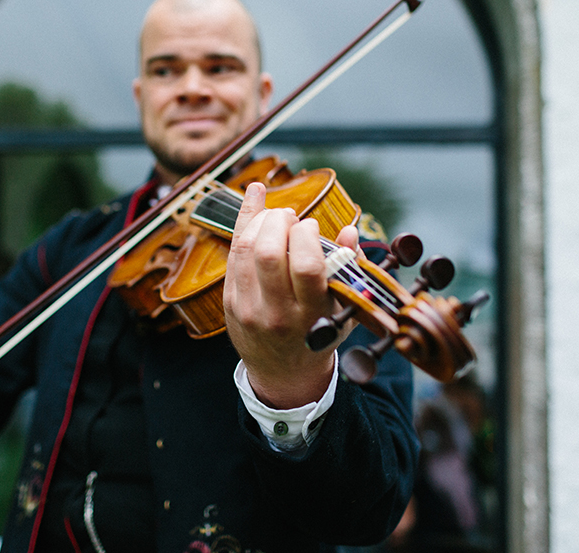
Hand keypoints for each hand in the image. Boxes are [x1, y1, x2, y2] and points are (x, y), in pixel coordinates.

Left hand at [223, 182, 361, 408]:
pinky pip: (232, 254)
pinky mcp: (230, 301)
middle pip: (268, 254)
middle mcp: (276, 313)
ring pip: (245, 249)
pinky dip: (243, 224)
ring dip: (260, 220)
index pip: (305, 266)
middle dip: (279, 222)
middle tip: (291, 217)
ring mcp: (248, 308)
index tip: (311, 228)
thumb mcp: (342, 311)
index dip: (307, 236)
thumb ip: (348, 270)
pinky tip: (256, 204)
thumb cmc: (319, 336)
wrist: (283, 373)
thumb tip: (349, 232)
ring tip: (277, 216)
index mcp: (310, 316)